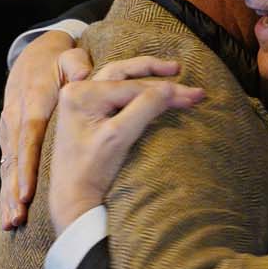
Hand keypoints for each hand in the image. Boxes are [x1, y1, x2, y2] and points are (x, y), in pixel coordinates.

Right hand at [0, 31, 89, 229]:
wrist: (32, 53)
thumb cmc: (58, 61)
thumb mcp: (68, 57)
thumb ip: (76, 65)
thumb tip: (83, 76)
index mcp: (32, 101)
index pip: (30, 136)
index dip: (27, 165)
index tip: (27, 191)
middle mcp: (16, 118)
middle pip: (13, 159)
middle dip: (14, 190)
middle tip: (18, 216)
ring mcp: (8, 128)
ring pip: (7, 166)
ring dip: (8, 195)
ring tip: (13, 221)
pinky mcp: (8, 136)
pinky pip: (7, 166)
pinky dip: (7, 190)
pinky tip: (10, 214)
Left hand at [47, 58, 205, 231]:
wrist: (72, 197)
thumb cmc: (91, 170)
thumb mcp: (119, 137)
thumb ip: (145, 108)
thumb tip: (171, 88)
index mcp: (81, 93)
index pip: (133, 87)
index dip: (167, 90)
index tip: (195, 95)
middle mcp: (78, 90)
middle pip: (125, 74)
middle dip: (156, 75)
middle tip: (181, 71)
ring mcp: (80, 100)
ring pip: (120, 78)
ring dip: (144, 74)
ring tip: (169, 71)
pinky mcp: (86, 112)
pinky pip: (114, 91)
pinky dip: (134, 87)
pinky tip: (149, 88)